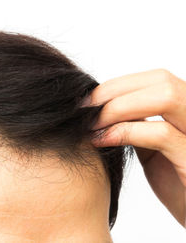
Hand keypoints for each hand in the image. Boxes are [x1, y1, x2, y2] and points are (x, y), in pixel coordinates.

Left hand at [85, 68, 185, 227]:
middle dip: (115, 91)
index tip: (88, 100)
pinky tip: (101, 140)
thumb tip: (104, 106)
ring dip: (119, 107)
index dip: (118, 84)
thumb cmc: (178, 183)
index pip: (157, 79)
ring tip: (92, 124)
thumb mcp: (155, 148)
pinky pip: (161, 134)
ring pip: (165, 97)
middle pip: (161, 81)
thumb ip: (138, 124)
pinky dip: (124, 132)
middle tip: (85, 110)